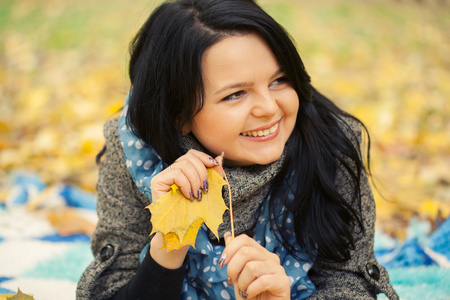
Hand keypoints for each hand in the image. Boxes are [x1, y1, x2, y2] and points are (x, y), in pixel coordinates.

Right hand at [149, 150, 222, 268]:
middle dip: (202, 172)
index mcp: (182, 171)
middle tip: (205, 189)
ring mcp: (162, 176)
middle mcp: (170, 171)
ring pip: (183, 165)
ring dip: (195, 180)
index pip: (191, 154)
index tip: (215, 165)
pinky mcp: (157, 182)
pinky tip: (188, 196)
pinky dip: (186, 184)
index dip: (203, 157)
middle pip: (188, 157)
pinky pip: (176, 174)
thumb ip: (212, 174)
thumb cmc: (193, 213)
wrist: (180, 232)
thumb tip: (220, 158)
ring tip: (197, 195)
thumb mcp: (206, 190)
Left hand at [221, 233, 289, 299]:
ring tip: (244, 291)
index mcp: (260, 253)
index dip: (229, 249)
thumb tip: (228, 235)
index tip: (222, 264)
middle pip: (246, 252)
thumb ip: (234, 255)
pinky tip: (251, 294)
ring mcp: (278, 269)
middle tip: (232, 281)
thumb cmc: (251, 294)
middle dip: (233, 268)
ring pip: (252, 267)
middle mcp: (270, 258)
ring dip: (242, 283)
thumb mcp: (238, 274)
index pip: (244, 239)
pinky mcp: (283, 282)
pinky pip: (262, 281)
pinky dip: (251, 290)